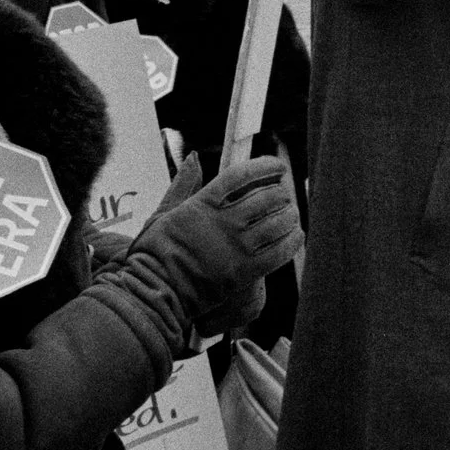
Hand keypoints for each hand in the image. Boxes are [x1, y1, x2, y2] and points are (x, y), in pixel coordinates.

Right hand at [124, 157, 302, 328]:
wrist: (155, 291)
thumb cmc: (154, 253)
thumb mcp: (163, 213)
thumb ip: (183, 185)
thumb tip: (194, 157)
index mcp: (202, 205)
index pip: (242, 175)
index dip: (266, 167)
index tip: (278, 168)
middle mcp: (222, 223)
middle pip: (267, 197)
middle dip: (282, 193)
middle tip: (285, 195)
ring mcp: (235, 248)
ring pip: (277, 223)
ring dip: (290, 215)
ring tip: (291, 214)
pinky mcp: (244, 272)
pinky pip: (279, 252)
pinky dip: (292, 241)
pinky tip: (295, 235)